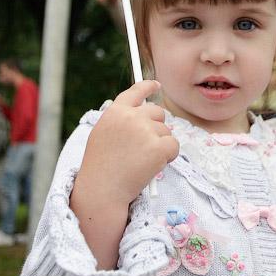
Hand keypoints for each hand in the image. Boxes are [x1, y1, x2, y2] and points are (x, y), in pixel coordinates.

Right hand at [76, 80, 178, 205]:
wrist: (102, 190)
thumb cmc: (101, 167)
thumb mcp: (104, 135)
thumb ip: (121, 121)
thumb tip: (144, 115)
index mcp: (115, 111)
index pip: (136, 91)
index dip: (148, 86)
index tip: (156, 85)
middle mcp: (131, 117)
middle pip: (158, 112)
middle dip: (156, 127)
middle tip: (144, 147)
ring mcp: (146, 131)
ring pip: (166, 131)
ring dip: (160, 145)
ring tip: (141, 161)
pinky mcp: (159, 147)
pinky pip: (174, 146)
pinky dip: (168, 156)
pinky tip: (152, 166)